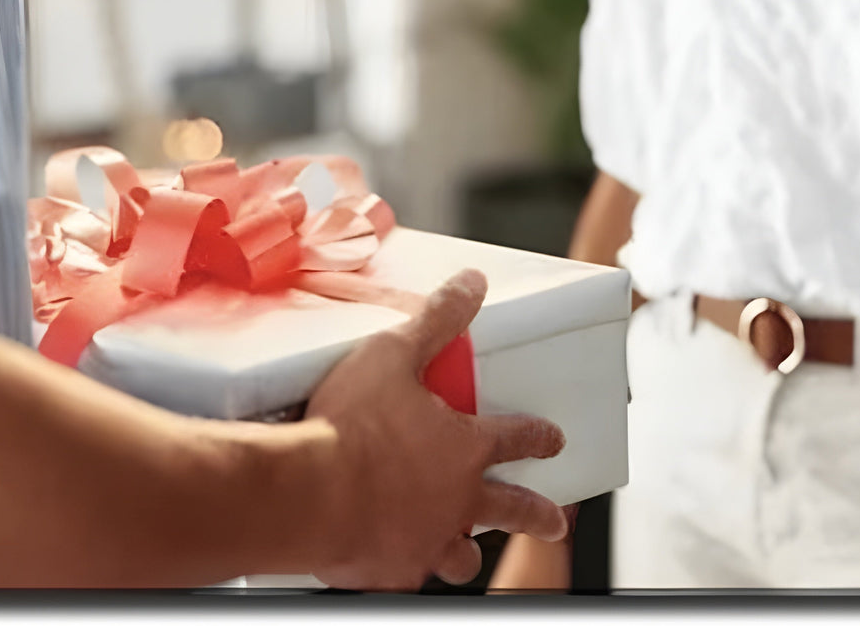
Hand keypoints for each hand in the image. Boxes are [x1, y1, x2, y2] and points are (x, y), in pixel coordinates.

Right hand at [305, 269, 569, 590]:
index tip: (554, 440)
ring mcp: (423, 541)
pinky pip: (404, 575)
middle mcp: (454, 501)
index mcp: (464, 449)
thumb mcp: (393, 355)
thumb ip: (435, 320)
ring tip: (465, 554)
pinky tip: (390, 562)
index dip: (538, 437)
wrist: (305, 495)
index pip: (516, 438)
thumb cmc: (349, 427)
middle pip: (511, 510)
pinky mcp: (387, 570)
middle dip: (537, 515)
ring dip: (466, 552)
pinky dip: (402, 567)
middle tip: (554, 522)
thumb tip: (471, 285)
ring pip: (461, 556)